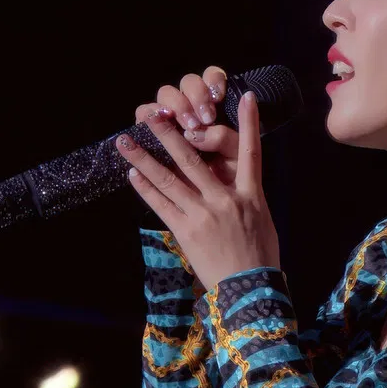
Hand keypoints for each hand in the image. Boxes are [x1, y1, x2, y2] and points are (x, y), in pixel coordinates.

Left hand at [118, 69, 279, 290]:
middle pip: (193, 159)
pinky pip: (161, 205)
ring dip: (144, 158)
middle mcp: (224, 199)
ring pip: (169, 178)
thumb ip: (245, 196)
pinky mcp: (186, 231)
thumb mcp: (261, 219)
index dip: (250, 123)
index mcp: (249, 194)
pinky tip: (132, 175)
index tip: (248, 97)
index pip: (251, 151)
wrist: (250, 289)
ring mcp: (203, 214)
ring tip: (125, 141)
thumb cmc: (259, 256)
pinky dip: (146, 188)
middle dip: (170, 134)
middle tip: (152, 114)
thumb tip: (230, 181)